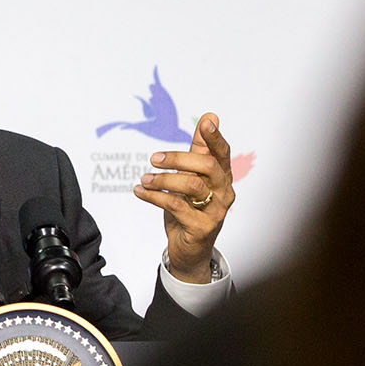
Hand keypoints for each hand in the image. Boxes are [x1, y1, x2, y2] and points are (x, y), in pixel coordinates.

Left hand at [133, 113, 233, 280]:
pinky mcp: (201, 228)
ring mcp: (215, 211)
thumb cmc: (192, 208)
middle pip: (208, 166)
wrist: (190, 249)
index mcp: (222, 177)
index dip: (215, 138)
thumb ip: (199, 149)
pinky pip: (177, 206)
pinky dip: (154, 196)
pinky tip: (140, 191)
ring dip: (164, 179)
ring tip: (145, 178)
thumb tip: (210, 116)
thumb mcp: (193, 176)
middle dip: (179, 158)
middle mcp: (224, 192)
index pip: (222, 153)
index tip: (206, 123)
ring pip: (193, 186)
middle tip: (154, 157)